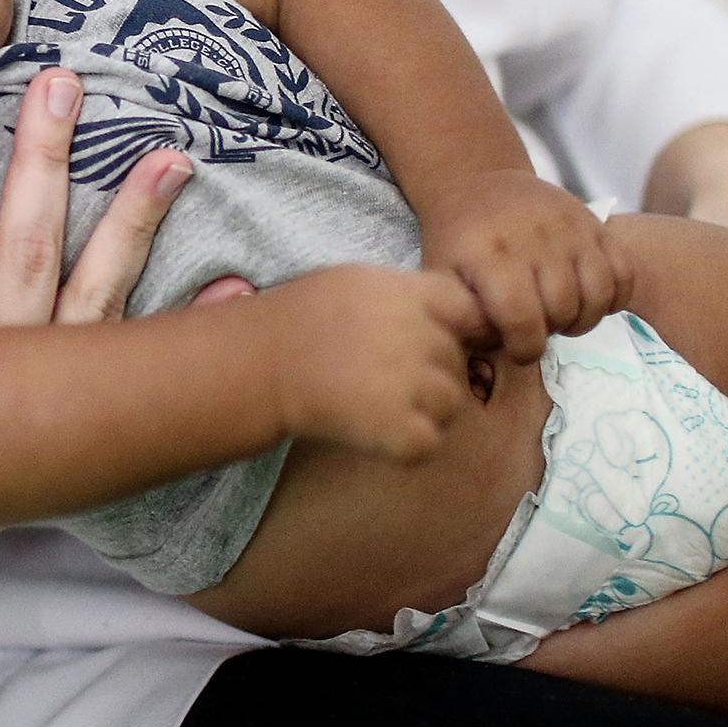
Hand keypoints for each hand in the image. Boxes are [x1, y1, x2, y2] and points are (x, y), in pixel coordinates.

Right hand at [0, 68, 199, 531]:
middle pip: (10, 254)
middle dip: (38, 166)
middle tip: (61, 80)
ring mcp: (32, 389)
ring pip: (85, 294)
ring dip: (130, 226)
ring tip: (179, 157)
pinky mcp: (73, 405)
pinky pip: (139, 358)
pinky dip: (185, 325)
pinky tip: (236, 283)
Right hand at [266, 266, 485, 461]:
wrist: (258, 363)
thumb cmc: (300, 320)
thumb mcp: (358, 282)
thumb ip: (408, 294)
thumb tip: (456, 315)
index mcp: (407, 293)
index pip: (469, 310)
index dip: (455, 328)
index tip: (428, 340)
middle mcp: (416, 334)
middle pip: (458, 360)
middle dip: (433, 372)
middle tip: (385, 378)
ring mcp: (409, 382)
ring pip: (453, 403)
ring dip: (427, 410)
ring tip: (381, 404)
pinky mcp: (397, 429)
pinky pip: (430, 442)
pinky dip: (409, 445)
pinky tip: (376, 430)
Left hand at [421, 170, 627, 363]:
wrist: (478, 182)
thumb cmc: (458, 240)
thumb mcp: (443, 276)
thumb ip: (463, 316)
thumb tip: (494, 352)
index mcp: (491, 256)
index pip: (521, 319)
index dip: (525, 348)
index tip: (519, 349)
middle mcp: (535, 239)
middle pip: (562, 309)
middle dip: (551, 331)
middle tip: (537, 327)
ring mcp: (570, 228)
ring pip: (598, 293)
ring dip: (584, 318)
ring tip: (563, 317)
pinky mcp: (594, 223)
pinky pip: (623, 271)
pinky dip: (614, 296)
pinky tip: (589, 300)